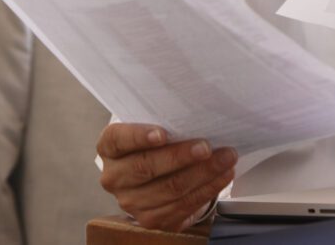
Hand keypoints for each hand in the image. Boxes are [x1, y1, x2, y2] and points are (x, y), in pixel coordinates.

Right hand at [96, 123, 236, 231]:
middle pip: (147, 167)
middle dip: (181, 156)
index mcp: (109, 148)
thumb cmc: (153, 144)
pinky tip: (222, 176)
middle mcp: (114, 177)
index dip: (139, 136)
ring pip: (169, 189)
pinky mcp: (150, 219)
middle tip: (207, 147)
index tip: (163, 134)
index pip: (118, 139)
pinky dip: (207, 189)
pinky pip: (183, 206)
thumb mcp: (150, 126)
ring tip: (224, 159)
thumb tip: (196, 116)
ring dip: (203, 174)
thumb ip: (163, 121)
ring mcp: (131, 201)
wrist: (152, 174)